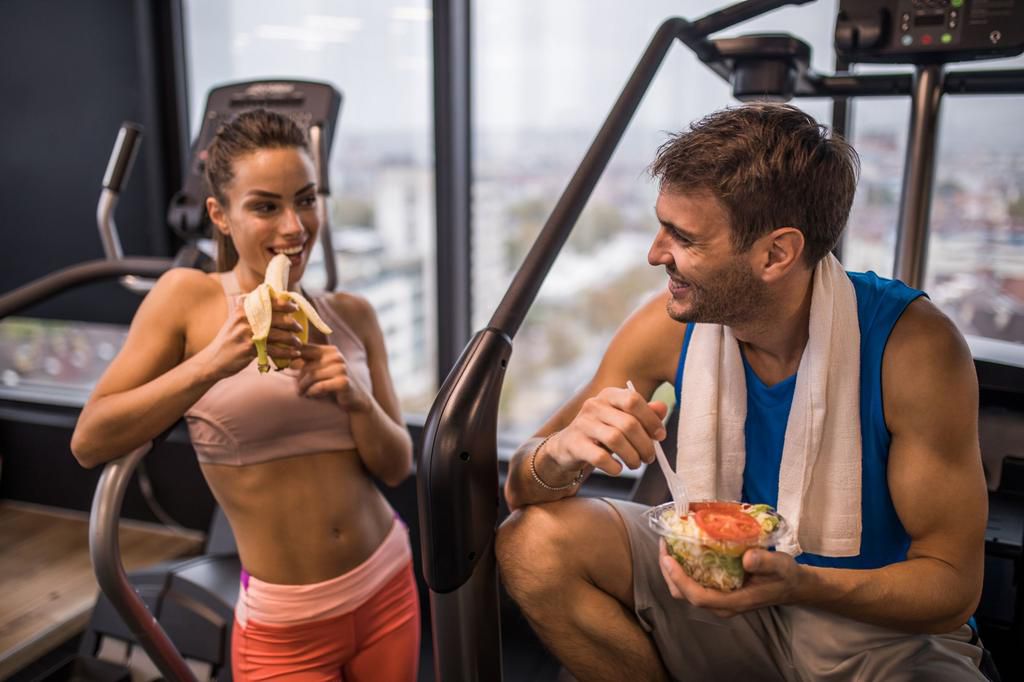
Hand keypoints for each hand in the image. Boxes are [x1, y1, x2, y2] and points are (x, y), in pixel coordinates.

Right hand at [197, 296, 301, 380]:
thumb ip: (252, 311)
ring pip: (277, 334)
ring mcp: (246, 333)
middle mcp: (244, 318)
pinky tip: (294, 354)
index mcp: (242, 308)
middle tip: (300, 328)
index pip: (268, 301)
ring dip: (291, 339)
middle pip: (276, 318)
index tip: (295, 307)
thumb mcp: (236, 320)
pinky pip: (274, 350)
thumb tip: (276, 300)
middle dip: (291, 323)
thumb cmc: (230, 339)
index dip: (285, 304)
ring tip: (298, 342)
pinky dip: (286, 353)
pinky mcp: (249, 349)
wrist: (213, 360)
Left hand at [293, 344, 371, 411]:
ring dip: (304, 387)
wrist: (356, 399)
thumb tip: (286, 355)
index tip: (286, 367)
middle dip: (299, 379)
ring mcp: (342, 369)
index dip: (292, 357)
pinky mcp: (343, 382)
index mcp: (330, 350)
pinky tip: (312, 395)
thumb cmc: (334, 384)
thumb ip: (309, 360)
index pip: (305, 349)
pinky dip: (312, 392)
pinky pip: (319, 386)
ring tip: (303, 393)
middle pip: (307, 366)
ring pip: (312, 376)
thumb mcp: (322, 369)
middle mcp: (337, 357)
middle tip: (298, 388)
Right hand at [543, 386, 667, 476]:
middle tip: (649, 458)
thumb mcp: (622, 421)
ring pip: (615, 439)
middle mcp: (593, 405)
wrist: (566, 448)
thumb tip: (663, 408)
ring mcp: (581, 424)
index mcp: (608, 395)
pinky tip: (617, 469)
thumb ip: (643, 414)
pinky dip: (613, 466)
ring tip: (635, 464)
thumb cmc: (600, 434)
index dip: (651, 419)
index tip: (661, 436)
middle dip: (644, 444)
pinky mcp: (574, 444)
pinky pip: (600, 456)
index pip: (633, 400)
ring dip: (632, 456)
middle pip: (628, 423)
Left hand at [658, 540, 801, 616]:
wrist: (791, 586)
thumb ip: (764, 562)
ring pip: (684, 591)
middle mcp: (721, 605)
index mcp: (733, 602)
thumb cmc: (785, 575)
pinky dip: (681, 569)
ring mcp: (717, 600)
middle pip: (684, 595)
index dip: (680, 579)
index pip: (698, 597)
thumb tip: (746, 557)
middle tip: (663, 546)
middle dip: (668, 573)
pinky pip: (691, 584)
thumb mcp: (780, 566)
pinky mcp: (716, 592)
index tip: (669, 559)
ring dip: (671, 571)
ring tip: (667, 546)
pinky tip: (680, 551)